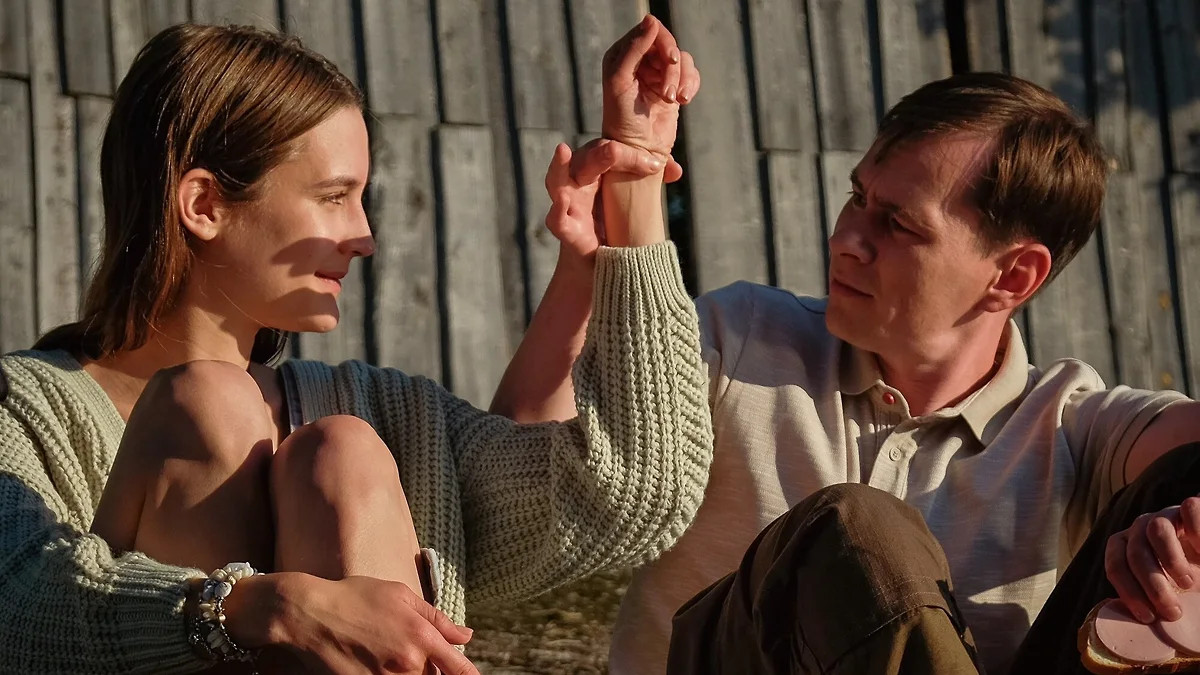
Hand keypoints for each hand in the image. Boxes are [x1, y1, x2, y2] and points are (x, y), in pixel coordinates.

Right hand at [228, 573, 477, 673]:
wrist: (310, 616)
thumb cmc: (355, 598)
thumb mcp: (400, 596)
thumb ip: (437, 618)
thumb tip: (466, 636)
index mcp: (421, 637)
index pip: (459, 669)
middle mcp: (408, 664)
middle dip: (432, 669)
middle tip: (408, 649)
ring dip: (411, 674)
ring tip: (390, 654)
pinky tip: (379, 663)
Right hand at [544, 139, 676, 273]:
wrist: (606, 260)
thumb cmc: (618, 221)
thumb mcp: (636, 198)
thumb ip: (651, 179)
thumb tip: (675, 171)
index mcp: (596, 169)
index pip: (608, 150)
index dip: (631, 155)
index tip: (657, 165)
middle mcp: (579, 182)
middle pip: (582, 158)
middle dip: (598, 153)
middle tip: (614, 150)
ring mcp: (569, 205)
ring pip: (557, 181)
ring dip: (559, 166)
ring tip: (562, 151)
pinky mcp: (567, 231)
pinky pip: (557, 220)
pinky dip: (558, 210)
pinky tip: (564, 200)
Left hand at [601, 14, 700, 158]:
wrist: (638, 149)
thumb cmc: (622, 118)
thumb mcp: (621, 80)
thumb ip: (634, 48)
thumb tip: (651, 19)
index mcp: (622, 54)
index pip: (649, 30)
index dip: (663, 42)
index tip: (670, 60)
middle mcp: (639, 60)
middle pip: (668, 43)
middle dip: (673, 66)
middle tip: (670, 91)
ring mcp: (657, 73)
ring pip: (682, 59)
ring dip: (682, 79)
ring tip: (673, 100)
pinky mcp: (673, 86)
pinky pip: (691, 73)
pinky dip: (691, 85)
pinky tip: (683, 101)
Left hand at [1105, 497, 1199, 622]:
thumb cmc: (1191, 580)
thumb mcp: (1169, 592)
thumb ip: (1150, 599)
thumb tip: (1134, 628)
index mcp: (1129, 547)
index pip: (1115, 563)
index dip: (1128, 591)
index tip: (1147, 617)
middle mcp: (1142, 528)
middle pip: (1134, 550)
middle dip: (1152, 585)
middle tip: (1173, 612)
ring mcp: (1167, 515)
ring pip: (1156, 529)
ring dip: (1171, 560)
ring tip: (1188, 584)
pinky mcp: (1191, 507)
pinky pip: (1189, 510)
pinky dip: (1198, 533)